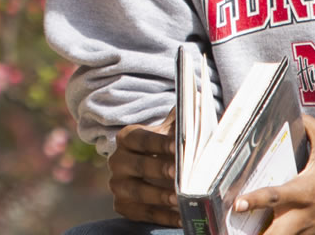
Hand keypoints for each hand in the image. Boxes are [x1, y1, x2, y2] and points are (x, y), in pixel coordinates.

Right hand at [109, 107, 178, 226]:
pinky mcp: (123, 206)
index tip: (175, 146)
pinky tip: (181, 216)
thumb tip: (196, 99)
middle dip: (159, 170)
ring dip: (159, 196)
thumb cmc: (169, 141)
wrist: (158, 164)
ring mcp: (118, 185)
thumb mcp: (174, 127)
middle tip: (178, 174)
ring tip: (179, 198)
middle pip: (138, 166)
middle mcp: (118, 161)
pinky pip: (142, 213)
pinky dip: (162, 216)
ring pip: (137, 192)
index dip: (158, 142)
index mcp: (127, 138)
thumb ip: (183, 115)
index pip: (141, 139)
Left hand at [234, 115, 314, 234]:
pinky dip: (272, 234)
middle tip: (228, 231)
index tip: (238, 203)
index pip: (276, 197)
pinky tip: (258, 229)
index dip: (255, 200)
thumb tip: (289, 113)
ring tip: (234, 232)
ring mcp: (302, 231)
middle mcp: (300, 216)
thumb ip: (309, 126)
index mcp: (305, 191)